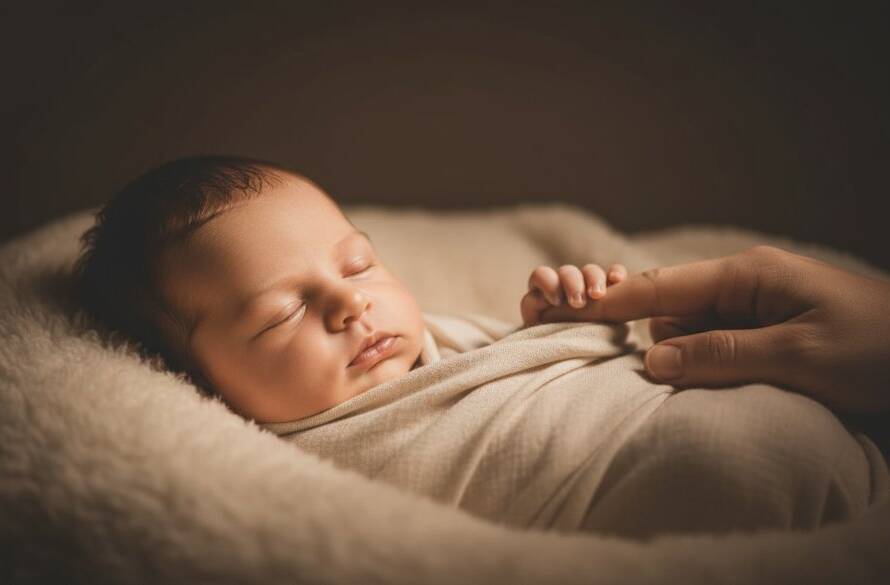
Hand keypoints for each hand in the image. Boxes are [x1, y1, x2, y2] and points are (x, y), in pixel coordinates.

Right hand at [537, 246, 889, 414]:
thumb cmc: (881, 348)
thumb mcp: (799, 356)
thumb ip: (720, 355)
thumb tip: (653, 360)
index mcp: (748, 275)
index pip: (661, 286)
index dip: (612, 301)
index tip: (566, 310)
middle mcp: (746, 283)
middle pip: (673, 310)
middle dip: (655, 340)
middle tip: (644, 375)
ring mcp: (759, 305)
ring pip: (694, 330)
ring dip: (689, 358)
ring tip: (715, 385)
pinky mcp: (770, 327)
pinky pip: (719, 342)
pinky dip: (710, 363)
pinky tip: (720, 383)